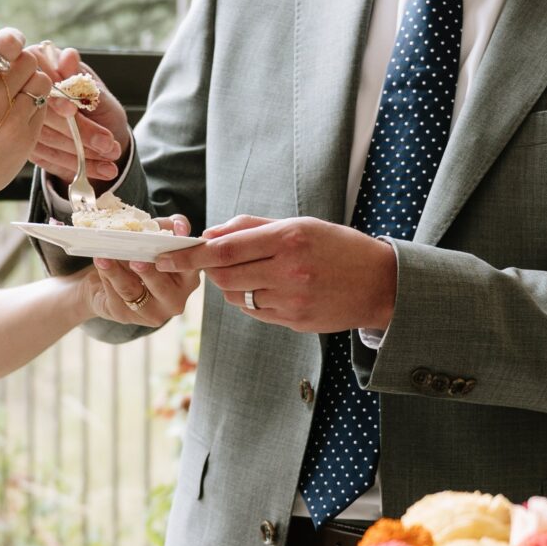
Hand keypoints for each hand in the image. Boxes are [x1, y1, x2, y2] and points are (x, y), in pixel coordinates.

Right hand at [0, 24, 51, 221]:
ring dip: (33, 83)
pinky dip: (34, 106)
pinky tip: (17, 113)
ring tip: (16, 94)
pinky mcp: (26, 139)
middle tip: (13, 73)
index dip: (12, 39)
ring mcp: (12, 121)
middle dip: (23, 62)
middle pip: (29, 60)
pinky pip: (44, 107)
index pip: (7, 42)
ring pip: (43, 82)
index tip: (9, 46)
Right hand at [26, 40, 128, 185]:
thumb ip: (83, 80)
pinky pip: (48, 158)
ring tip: (112, 158)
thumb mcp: (98, 93)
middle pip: (43, 114)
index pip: (41, 83)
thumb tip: (69, 56)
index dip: (56, 98)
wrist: (103, 136)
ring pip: (47, 139)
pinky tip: (101, 170)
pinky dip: (77, 166)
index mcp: (42, 68)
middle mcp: (26, 93)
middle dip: (80, 132)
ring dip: (82, 153)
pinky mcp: (26, 145)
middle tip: (109, 144)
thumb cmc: (101, 109)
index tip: (72, 110)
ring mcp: (22, 121)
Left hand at [83, 220, 201, 326]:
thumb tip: (179, 226)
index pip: (191, 268)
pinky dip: (107, 276)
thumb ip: (169, 228)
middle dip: (148, 272)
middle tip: (137, 260)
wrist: (108, 275)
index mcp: (188, 278)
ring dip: (117, 272)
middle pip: (162, 287)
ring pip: (132, 290)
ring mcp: (152, 312)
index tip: (177, 237)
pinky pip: (115, 295)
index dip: (185, 254)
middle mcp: (175, 300)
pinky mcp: (126, 316)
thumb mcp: (156, 236)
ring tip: (105, 257)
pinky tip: (101, 263)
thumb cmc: (140, 254)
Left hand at [200, 216, 398, 333]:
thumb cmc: (338, 247)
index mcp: (289, 239)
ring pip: (236, 297)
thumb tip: (211, 233)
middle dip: (210, 270)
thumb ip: (253, 227)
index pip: (225, 249)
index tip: (166, 257)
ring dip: (231, 285)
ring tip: (252, 273)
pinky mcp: (294, 321)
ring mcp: (292, 300)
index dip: (190, 255)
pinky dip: (250, 300)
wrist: (380, 284)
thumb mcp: (300, 224)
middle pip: (224, 276)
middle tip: (213, 261)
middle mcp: (289, 271)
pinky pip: (255, 311)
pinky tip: (269, 289)